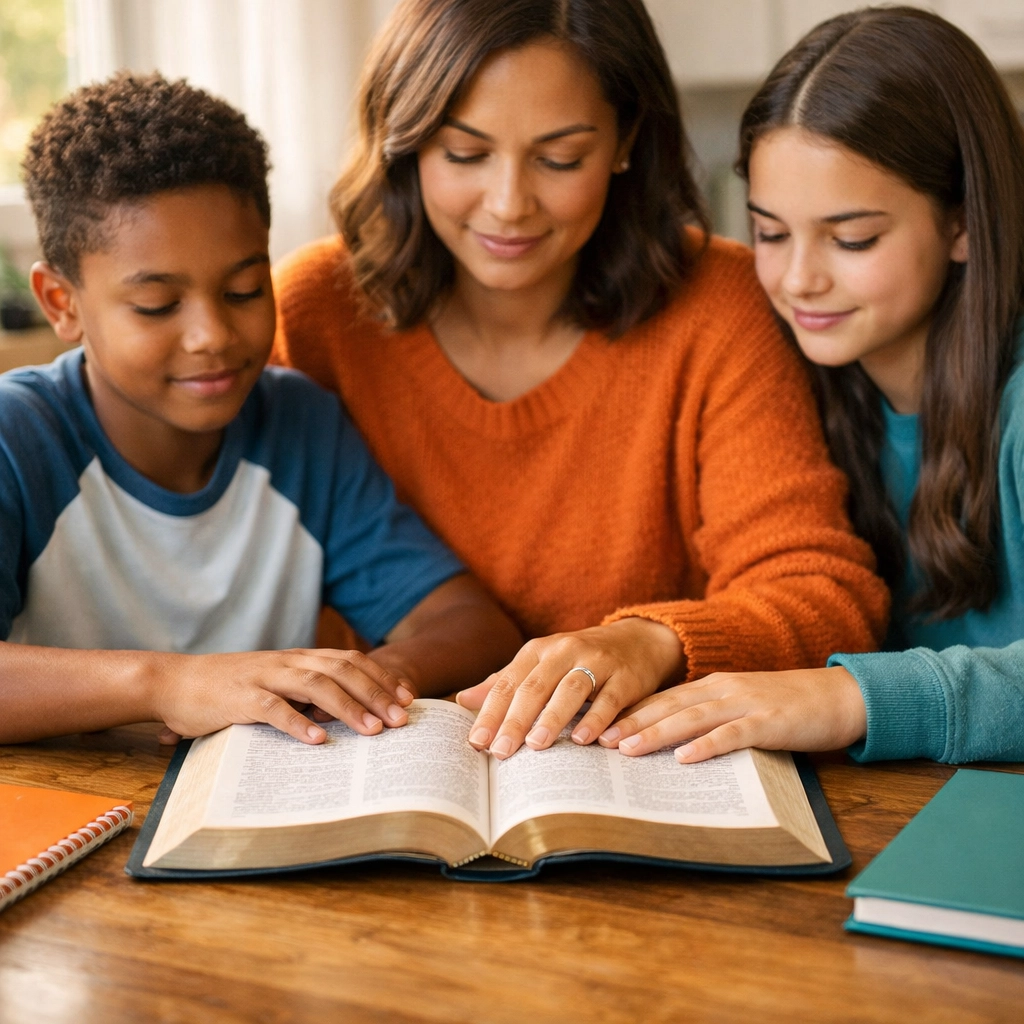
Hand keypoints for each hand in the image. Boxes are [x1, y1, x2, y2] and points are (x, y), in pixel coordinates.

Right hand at [151, 648, 415, 744]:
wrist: (173, 682)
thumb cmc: (229, 688)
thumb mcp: (274, 683)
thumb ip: (306, 693)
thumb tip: (349, 714)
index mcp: (298, 657)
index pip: (350, 660)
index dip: (381, 677)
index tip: (406, 698)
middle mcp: (286, 662)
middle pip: (342, 671)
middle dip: (376, 694)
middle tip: (401, 720)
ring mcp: (263, 677)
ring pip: (316, 686)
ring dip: (348, 708)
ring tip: (373, 731)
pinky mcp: (239, 698)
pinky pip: (274, 709)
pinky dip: (298, 723)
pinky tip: (319, 740)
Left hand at [455, 618, 683, 758]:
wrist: (637, 641)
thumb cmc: (579, 660)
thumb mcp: (541, 665)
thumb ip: (505, 682)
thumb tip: (462, 701)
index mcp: (539, 650)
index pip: (509, 682)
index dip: (491, 712)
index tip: (476, 742)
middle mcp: (565, 651)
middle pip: (535, 686)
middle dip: (515, 720)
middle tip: (500, 751)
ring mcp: (597, 662)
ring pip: (570, 689)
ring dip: (552, 718)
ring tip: (536, 745)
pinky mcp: (625, 677)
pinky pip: (609, 699)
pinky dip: (596, 719)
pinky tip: (583, 740)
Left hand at [598, 667, 866, 762]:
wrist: (840, 695)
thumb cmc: (789, 706)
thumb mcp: (743, 706)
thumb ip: (711, 718)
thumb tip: (674, 744)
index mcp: (715, 685)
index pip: (663, 698)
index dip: (631, 712)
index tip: (599, 727)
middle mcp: (724, 689)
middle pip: (669, 705)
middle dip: (632, 723)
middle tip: (599, 741)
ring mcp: (746, 704)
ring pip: (692, 717)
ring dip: (658, 733)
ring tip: (628, 750)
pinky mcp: (770, 722)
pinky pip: (733, 734)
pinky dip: (707, 745)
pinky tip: (685, 758)